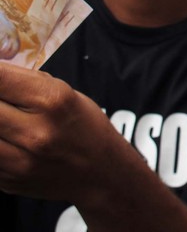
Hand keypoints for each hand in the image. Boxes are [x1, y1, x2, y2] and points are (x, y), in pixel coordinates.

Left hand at [0, 62, 124, 203]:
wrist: (100, 171)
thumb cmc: (85, 125)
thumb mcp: (65, 93)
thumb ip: (25, 82)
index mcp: (52, 100)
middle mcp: (34, 131)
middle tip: (2, 99)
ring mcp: (19, 161)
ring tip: (4, 116)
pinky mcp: (7, 180)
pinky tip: (5, 136)